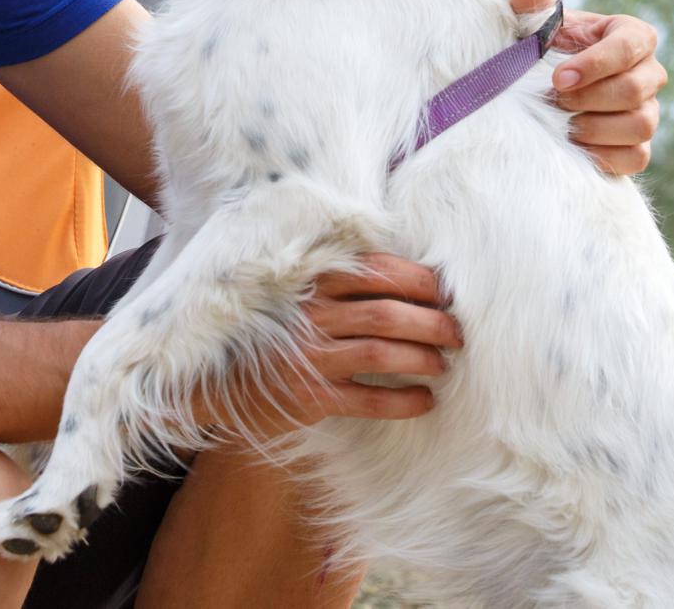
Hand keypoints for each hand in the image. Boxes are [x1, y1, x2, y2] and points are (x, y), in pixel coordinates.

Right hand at [194, 255, 459, 435]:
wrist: (216, 382)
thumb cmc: (273, 332)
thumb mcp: (297, 296)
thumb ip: (339, 282)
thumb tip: (411, 277)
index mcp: (311, 282)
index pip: (377, 271)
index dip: (419, 281)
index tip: (445, 294)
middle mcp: (310, 315)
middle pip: (386, 313)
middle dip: (432, 323)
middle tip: (457, 334)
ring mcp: (309, 357)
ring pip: (381, 352)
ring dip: (421, 359)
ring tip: (442, 365)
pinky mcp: (309, 397)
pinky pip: (368, 400)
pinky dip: (403, 401)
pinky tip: (424, 401)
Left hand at [510, 0, 664, 176]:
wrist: (542, 87)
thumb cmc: (544, 48)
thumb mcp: (536, 21)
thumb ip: (532, 1)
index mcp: (632, 35)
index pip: (628, 47)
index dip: (594, 65)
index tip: (557, 78)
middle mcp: (649, 73)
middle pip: (634, 90)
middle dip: (589, 98)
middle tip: (554, 100)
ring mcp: (648, 110)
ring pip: (641, 125)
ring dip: (595, 127)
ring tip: (562, 123)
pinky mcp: (639, 145)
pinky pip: (636, 157)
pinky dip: (604, 155)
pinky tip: (574, 145)